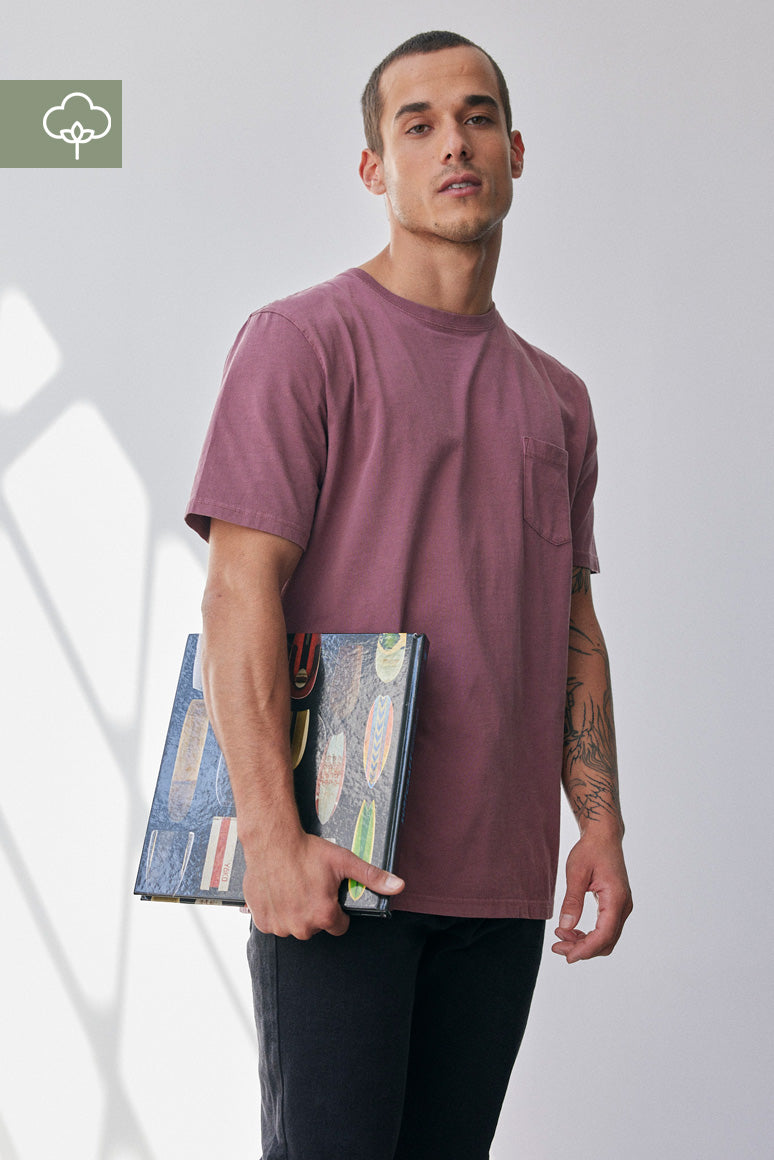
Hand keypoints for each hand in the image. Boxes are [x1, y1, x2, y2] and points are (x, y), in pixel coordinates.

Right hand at [243, 830, 403, 939]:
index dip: (337, 910)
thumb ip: (373, 877)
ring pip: (294, 926)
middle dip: (315, 911)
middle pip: (316, 927)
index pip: (339, 925)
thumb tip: (398, 886)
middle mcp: (303, 927)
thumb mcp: (344, 861)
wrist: (272, 840)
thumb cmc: (307, 850)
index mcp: (325, 915)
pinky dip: (276, 912)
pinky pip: (273, 924)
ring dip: (295, 912)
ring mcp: (280, 925)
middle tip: (310, 886)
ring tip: (293, 887)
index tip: (329, 894)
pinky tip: (279, 892)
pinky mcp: (263, 921)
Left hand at [551, 831, 631, 963]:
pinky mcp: (616, 906)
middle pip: (606, 941)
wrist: (603, 836)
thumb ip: (572, 900)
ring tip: (561, 937)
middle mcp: (623, 906)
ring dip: (585, 943)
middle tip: (557, 947)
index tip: (567, 956)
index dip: (586, 949)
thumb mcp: (576, 872)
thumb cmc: (590, 850)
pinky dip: (589, 934)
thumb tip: (566, 927)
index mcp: (616, 898)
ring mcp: (622, 907)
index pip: (604, 934)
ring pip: (606, 938)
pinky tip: (570, 930)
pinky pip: (605, 928)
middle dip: (582, 949)